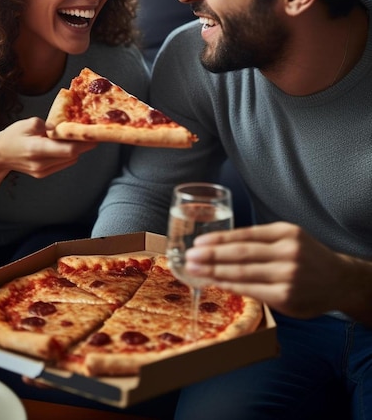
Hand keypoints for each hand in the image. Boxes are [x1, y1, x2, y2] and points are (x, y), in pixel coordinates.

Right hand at [0, 117, 96, 212]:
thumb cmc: (12, 136)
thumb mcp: (29, 124)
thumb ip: (49, 126)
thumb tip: (64, 128)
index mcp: (37, 149)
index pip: (68, 150)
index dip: (84, 143)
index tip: (94, 134)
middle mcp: (42, 163)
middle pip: (72, 156)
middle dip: (84, 144)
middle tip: (94, 132)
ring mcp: (43, 171)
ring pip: (70, 160)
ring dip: (77, 149)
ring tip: (81, 136)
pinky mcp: (43, 174)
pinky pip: (63, 163)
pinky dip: (68, 154)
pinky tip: (67, 144)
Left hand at [184, 221, 346, 318]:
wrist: (340, 280)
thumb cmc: (308, 257)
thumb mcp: (290, 237)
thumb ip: (262, 240)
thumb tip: (222, 244)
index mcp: (286, 233)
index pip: (245, 235)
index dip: (219, 239)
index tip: (199, 242)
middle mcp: (288, 252)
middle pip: (241, 253)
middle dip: (211, 255)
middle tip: (190, 256)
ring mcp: (287, 276)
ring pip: (243, 273)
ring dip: (215, 271)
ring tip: (195, 269)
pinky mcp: (286, 297)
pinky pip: (251, 291)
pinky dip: (230, 286)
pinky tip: (215, 283)